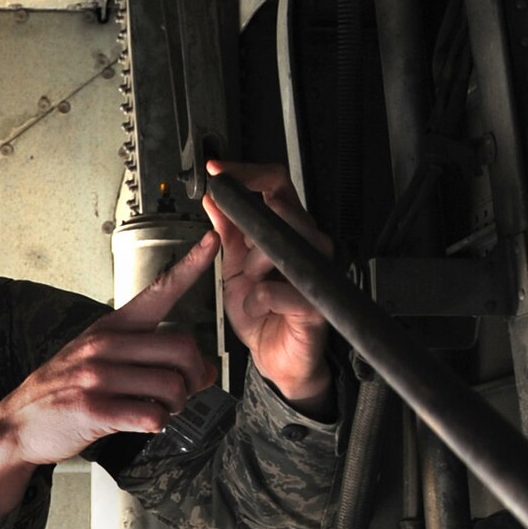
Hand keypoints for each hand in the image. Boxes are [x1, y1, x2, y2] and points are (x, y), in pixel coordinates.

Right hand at [0, 228, 220, 524]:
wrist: (19, 422)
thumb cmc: (64, 389)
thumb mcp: (97, 357)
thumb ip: (147, 357)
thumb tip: (201, 369)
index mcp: (111, 327)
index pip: (158, 291)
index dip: (191, 266)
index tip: (212, 240)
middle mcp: (104, 345)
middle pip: (182, 348)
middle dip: (195, 377)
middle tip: (186, 390)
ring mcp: (97, 376)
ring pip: (171, 386)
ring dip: (176, 405)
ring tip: (159, 409)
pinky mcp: (92, 408)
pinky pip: (150, 415)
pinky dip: (157, 423)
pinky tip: (144, 423)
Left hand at [202, 159, 332, 411]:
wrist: (276, 357)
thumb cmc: (262, 313)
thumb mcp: (234, 268)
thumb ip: (227, 233)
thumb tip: (212, 200)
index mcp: (287, 231)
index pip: (276, 184)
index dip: (247, 173)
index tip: (217, 171)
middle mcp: (307, 245)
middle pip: (283, 208)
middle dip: (248, 227)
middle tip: (235, 248)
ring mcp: (315, 273)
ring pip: (283, 245)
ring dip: (253, 263)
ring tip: (248, 282)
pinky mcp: (314, 306)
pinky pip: (279, 291)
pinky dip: (258, 298)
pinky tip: (255, 306)